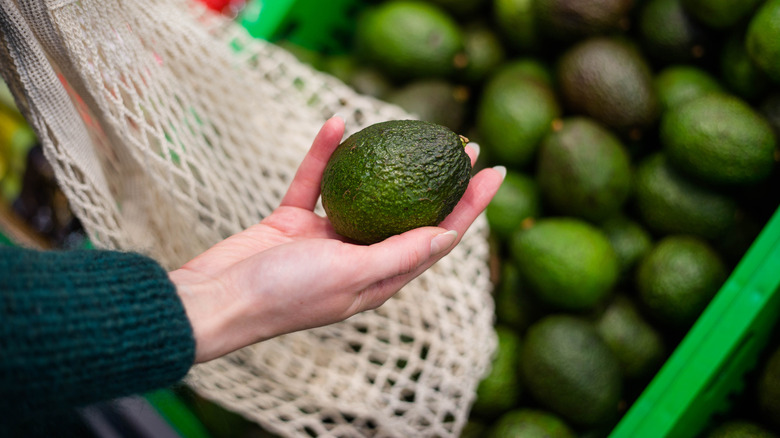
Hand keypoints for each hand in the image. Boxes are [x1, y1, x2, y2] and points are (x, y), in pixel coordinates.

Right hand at [169, 116, 504, 362]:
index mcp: (380, 278)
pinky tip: (334, 124)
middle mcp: (359, 258)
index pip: (438, 238)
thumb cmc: (285, 295)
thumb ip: (398, 255)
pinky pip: (315, 182)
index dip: (470, 206)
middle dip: (441, 180)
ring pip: (365, 192)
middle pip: (410, 212)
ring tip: (414, 129)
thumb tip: (448, 236)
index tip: (495, 171)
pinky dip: (323, 155)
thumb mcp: (351, 275)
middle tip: (463, 143)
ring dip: (388, 161)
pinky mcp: (293, 222)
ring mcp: (326, 239)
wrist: (216, 300)